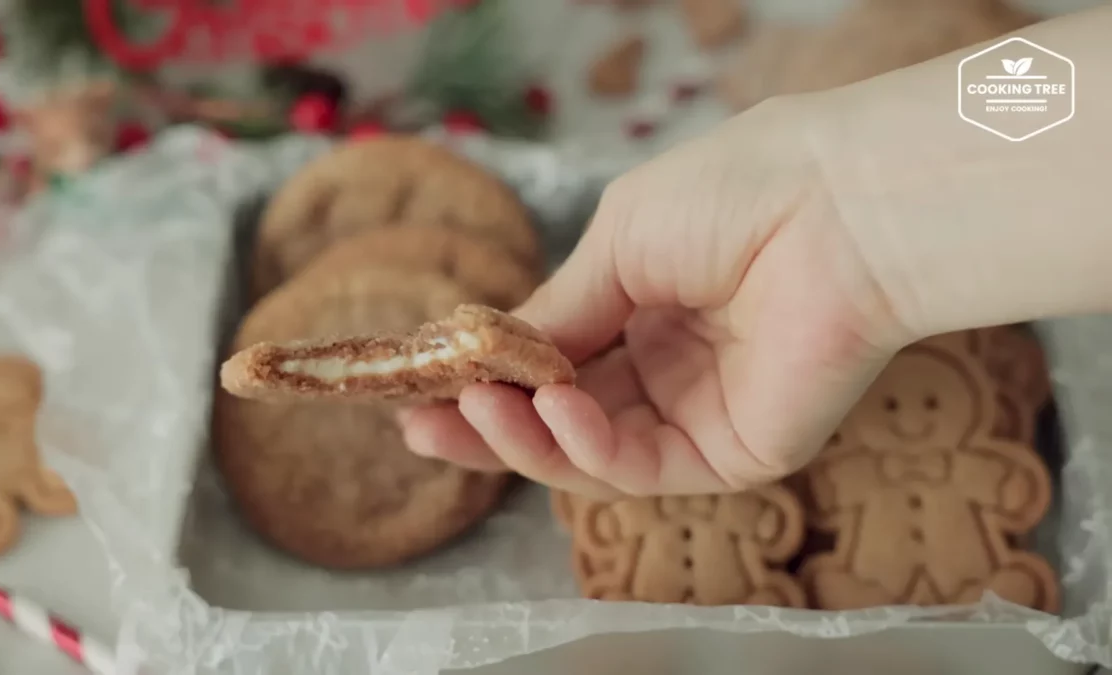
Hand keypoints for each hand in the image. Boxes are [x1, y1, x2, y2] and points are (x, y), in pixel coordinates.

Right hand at [399, 97, 908, 497]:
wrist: (839, 206)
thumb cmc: (735, 194)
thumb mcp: (617, 242)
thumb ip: (558, 309)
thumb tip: (493, 350)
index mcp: (645, 306)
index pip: (552, 360)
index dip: (488, 375)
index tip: (423, 382)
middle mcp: (667, 366)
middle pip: (561, 419)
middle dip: (488, 427)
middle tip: (421, 427)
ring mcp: (697, 414)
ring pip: (590, 454)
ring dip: (523, 438)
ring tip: (472, 412)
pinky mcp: (730, 454)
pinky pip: (639, 465)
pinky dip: (585, 446)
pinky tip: (552, 410)